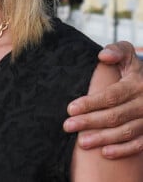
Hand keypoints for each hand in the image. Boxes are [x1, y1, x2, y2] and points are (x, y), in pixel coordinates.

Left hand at [64, 41, 142, 157]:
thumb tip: (103, 56)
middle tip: (67, 126)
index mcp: (136, 84)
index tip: (70, 109)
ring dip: (103, 139)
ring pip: (125, 132)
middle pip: (114, 116)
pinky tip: (105, 152)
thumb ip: (116, 51)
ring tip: (82, 142)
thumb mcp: (128, 53)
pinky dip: (123, 150)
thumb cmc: (133, 66)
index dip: (90, 103)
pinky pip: (139, 144)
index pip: (110, 96)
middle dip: (90, 122)